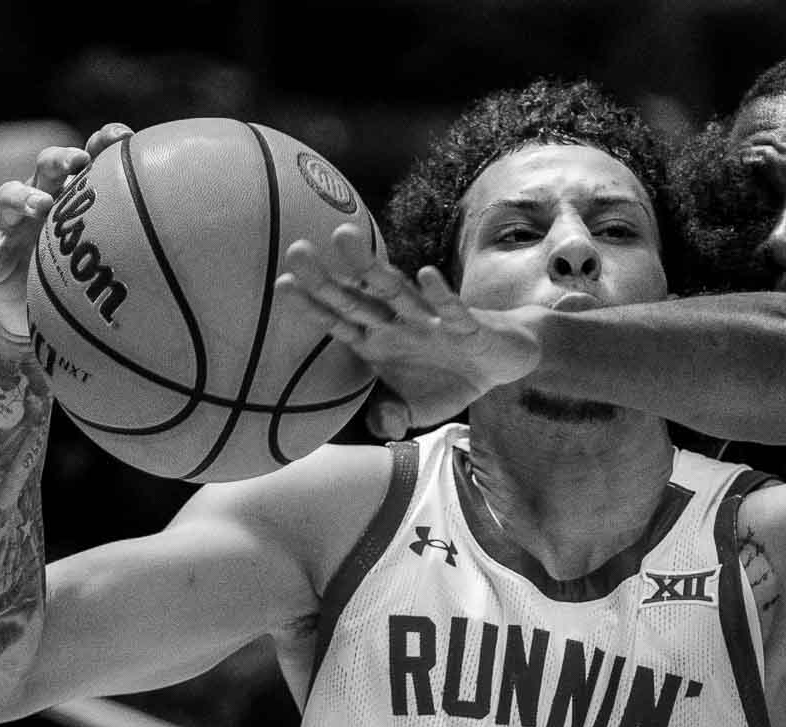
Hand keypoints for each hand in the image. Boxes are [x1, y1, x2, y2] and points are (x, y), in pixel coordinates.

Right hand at [0, 124, 131, 335]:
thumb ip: (149, 242)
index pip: (89, 159)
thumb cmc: (85, 274)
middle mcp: (43, 202)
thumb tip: (209, 240)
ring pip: (7, 198)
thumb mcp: (117, 256)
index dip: (102, 143)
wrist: (43, 313)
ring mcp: (12, 228)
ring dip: (22, 197)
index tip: (122, 137)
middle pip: (46, 166)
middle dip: (60, 159)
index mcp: (76, 196)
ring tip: (40, 206)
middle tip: (76, 163)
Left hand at [275, 223, 544, 436]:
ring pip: (396, 291)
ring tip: (346, 240)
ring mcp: (431, 322)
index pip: (339, 320)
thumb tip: (381, 426)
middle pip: (358, 298)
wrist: (502, 363)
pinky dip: (440, 295)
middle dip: (328, 277)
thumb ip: (392, 418)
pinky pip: (452, 310)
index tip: (282, 284)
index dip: (312, 305)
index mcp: (380, 342)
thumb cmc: (451, 379)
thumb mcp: (418, 411)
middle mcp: (399, 324)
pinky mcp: (467, 326)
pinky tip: (425, 275)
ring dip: (372, 269)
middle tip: (296, 249)